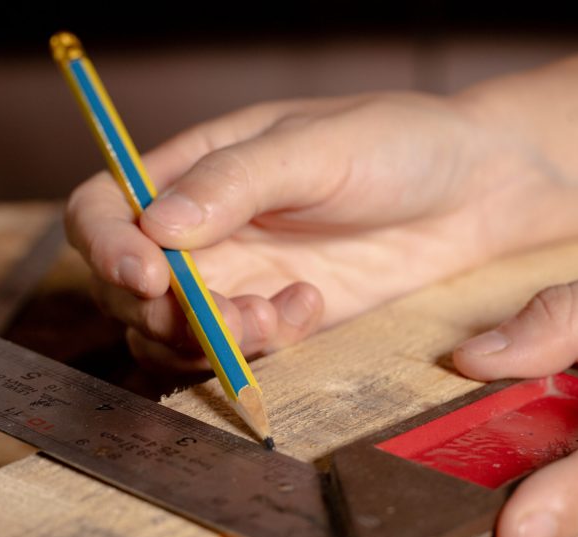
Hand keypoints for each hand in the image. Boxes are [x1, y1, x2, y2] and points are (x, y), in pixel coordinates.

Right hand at [65, 92, 554, 368]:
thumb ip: (234, 181)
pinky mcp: (276, 317)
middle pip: (127, 285)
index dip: (105, 246)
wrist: (473, 192)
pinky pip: (232, 351)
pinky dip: (257, 346)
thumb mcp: (316, 146)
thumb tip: (155, 224)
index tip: (148, 275)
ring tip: (276, 317)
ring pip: (172, 332)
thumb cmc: (397, 143)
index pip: (104, 208)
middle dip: (163, 311)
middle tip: (226, 312)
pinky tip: (310, 307)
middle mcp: (202, 228)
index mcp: (192, 167)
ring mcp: (237, 277)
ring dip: (208, 339)